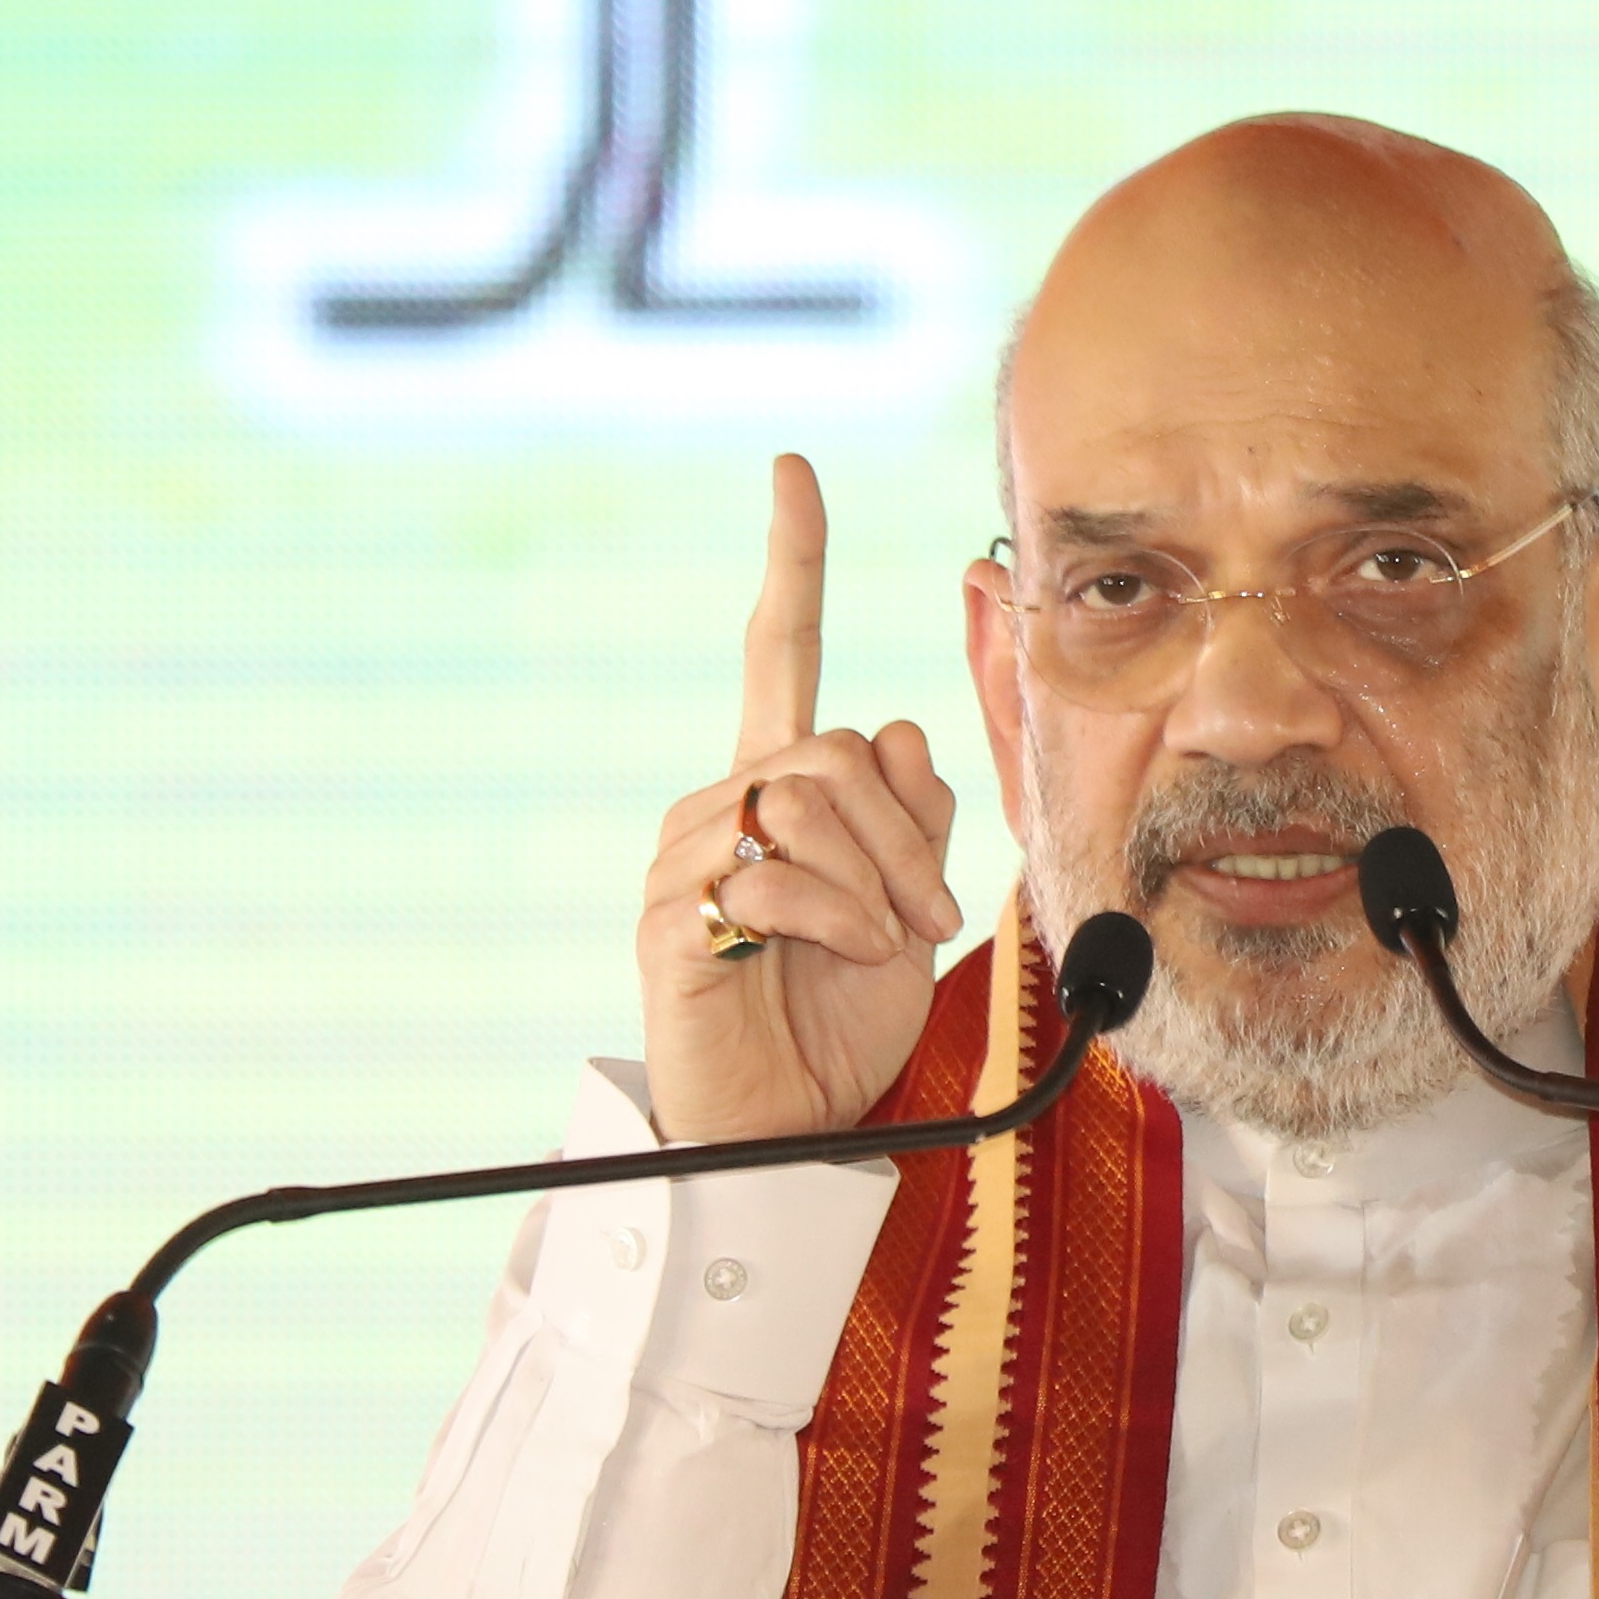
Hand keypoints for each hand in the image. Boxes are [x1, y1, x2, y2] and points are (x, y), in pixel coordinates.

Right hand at [638, 454, 965, 1143]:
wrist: (784, 1125)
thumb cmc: (839, 1014)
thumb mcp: (907, 904)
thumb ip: (915, 815)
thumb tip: (902, 736)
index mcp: (779, 786)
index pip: (782, 655)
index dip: (792, 564)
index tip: (793, 473)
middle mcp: (721, 801)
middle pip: (833, 748)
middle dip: (903, 835)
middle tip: (925, 918)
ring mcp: (686, 856)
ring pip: (807, 804)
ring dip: (875, 884)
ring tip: (881, 946)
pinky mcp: (673, 918)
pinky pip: (772, 876)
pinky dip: (835, 918)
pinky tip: (841, 956)